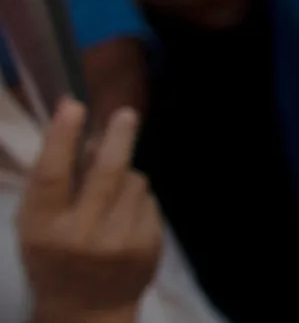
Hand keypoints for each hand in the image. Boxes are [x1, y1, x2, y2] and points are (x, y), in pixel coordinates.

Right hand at [20, 101, 161, 322]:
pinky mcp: (149, 244)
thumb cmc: (54, 256)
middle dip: (117, 138)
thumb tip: (85, 132)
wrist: (87, 309)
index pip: (52, 177)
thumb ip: (55, 184)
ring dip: (125, 178)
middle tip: (126, 114)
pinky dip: (138, 202)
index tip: (73, 105)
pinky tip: (124, 222)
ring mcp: (119, 241)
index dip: (61, 139)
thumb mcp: (38, 225)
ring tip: (110, 201)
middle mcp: (81, 235)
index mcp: (44, 229)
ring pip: (134, 181)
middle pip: (106, 172)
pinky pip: (149, 201)